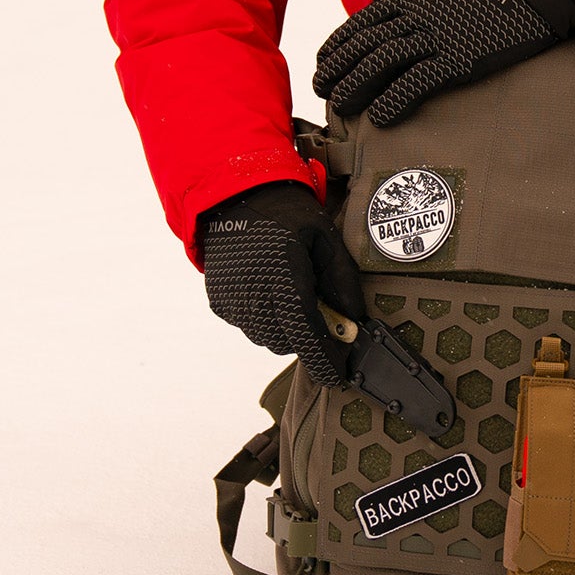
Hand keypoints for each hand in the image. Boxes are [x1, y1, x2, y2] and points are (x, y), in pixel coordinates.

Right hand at [200, 180, 363, 386]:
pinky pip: (250, 326)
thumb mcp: (326, 238)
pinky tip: (269, 287)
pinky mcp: (220, 303)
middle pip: (288, 342)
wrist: (235, 197)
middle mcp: (253, 295)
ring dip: (285, 327)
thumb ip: (342, 280)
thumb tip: (354, 320)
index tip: (339, 376)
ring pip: (268, 338)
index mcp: (282, 277)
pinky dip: (264, 317)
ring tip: (290, 290)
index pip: (306, 334)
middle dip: (307, 336)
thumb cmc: (286, 215)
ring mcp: (233, 302)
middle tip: (318, 308)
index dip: (324, 360)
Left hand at [312, 0, 574, 126]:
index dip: (337, 46)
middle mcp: (415, 17)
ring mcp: (435, 38)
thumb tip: (391, 4)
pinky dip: (394, 99)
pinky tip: (380, 116)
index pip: (360, 23)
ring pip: (382, 63)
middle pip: (365, 45)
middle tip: (322, 90)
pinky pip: (417, 82)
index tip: (323, 63)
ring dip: (356, 86)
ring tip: (341, 106)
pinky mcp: (457, 60)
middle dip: (338, 69)